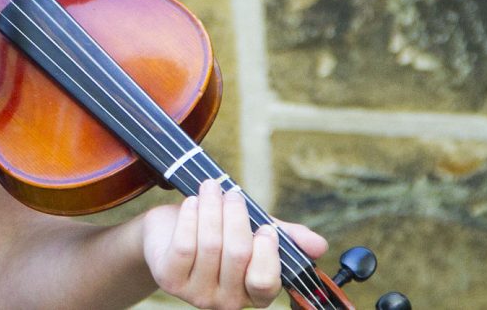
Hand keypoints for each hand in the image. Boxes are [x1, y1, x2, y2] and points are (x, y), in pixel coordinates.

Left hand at [141, 179, 327, 309]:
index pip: (265, 283)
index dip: (266, 252)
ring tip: (210, 187)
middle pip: (237, 255)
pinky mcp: (170, 279)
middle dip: (235, 216)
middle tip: (232, 193)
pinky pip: (184, 244)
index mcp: (254, 293)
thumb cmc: (217, 232)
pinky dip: (190, 217)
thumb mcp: (252, 231)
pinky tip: (192, 202)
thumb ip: (285, 237)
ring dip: (212, 208)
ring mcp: (197, 293)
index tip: (264, 226)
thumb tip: (320, 245)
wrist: (166, 234)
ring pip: (210, 245)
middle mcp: (228, 301)